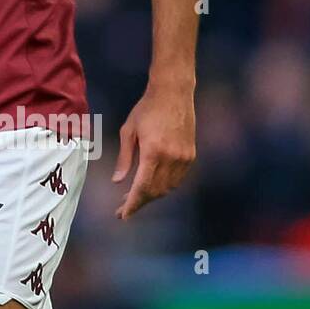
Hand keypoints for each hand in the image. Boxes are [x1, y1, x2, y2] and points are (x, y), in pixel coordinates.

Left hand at [112, 83, 195, 219]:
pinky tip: (151, 185)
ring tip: (134, 197)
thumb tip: (118, 181)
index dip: (133, 204)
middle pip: (156, 191)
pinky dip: (164, 186)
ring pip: (168, 188)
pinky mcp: (191, 155)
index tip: (123, 215)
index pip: (143, 187)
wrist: (174, 93)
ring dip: (151, 196)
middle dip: (139, 202)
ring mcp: (184, 158)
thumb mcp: (128, 131)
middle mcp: (172, 158)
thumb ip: (124, 158)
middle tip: (123, 208)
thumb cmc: (146, 109)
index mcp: (154, 152)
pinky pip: (177, 179)